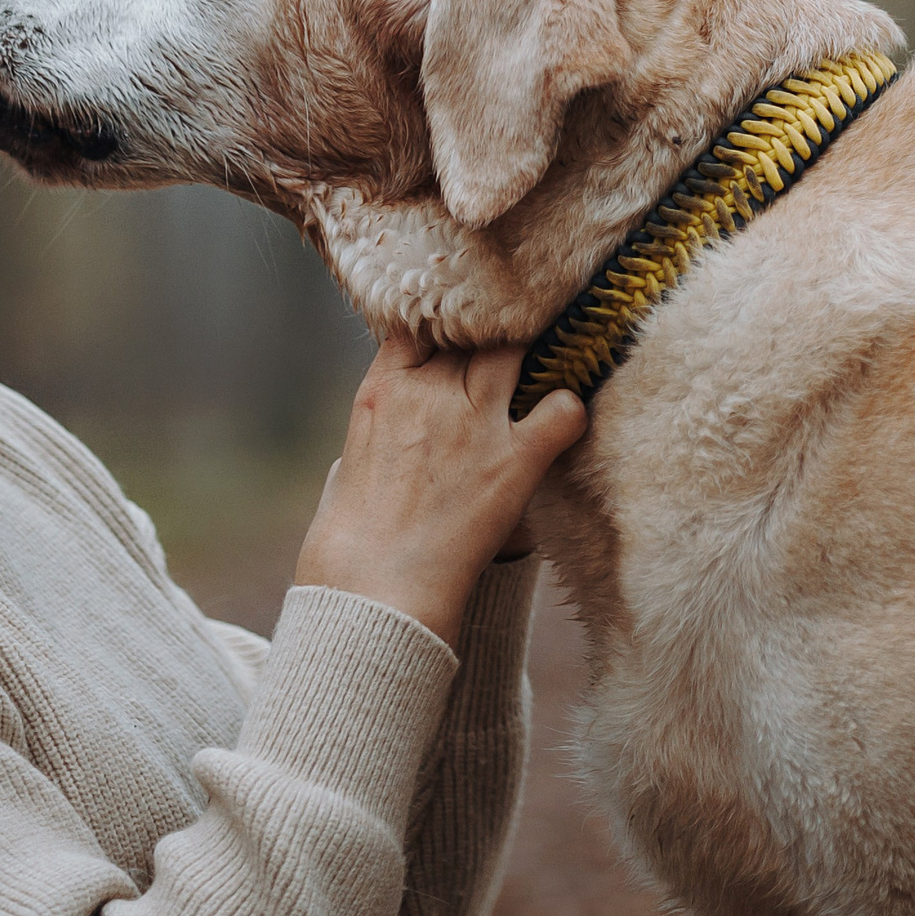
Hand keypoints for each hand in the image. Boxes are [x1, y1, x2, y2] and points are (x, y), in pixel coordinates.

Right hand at [295, 334, 586, 643]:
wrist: (371, 594)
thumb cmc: (348, 545)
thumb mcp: (346, 470)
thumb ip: (375, 437)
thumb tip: (387, 432)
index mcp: (382, 390)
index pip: (421, 321)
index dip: (443, 321)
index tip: (458, 329)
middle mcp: (430, 392)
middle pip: (474, 330)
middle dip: (491, 334)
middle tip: (510, 344)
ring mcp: (474, 422)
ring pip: (518, 351)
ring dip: (533, 357)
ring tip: (546, 366)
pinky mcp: (515, 461)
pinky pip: (563, 409)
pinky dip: (569, 408)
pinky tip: (562, 420)